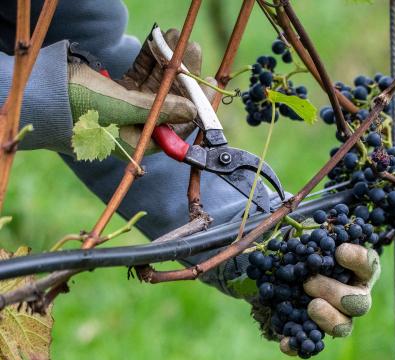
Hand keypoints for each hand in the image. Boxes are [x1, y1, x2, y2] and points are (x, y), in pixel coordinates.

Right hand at [68, 29, 215, 156]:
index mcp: (141, 141)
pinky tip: (158, 42)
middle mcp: (138, 127)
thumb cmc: (80, 107)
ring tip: (176, 36)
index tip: (205, 80)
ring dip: (166, 62)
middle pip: (170, 101)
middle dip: (181, 74)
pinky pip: (141, 76)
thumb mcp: (124, 108)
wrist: (42, 94)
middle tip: (191, 47)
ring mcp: (129, 109)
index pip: (178, 125)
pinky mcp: (119, 93)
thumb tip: (193, 111)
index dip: (194, 103)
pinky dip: (149, 60)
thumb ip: (160, 109)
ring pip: (156, 85)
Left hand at [279, 243, 380, 355]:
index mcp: (357, 270)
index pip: (369, 265)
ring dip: (328, 319)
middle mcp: (354, 296)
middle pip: (359, 303)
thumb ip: (311, 236)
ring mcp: (338, 317)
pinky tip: (285, 342)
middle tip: (308, 282)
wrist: (283, 274)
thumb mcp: (308, 237)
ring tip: (310, 307)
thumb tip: (305, 235)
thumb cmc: (305, 250)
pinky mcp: (316, 333)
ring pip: (344, 327)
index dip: (358, 259)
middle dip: (335, 293)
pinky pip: (311, 344)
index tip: (339, 251)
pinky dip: (298, 345)